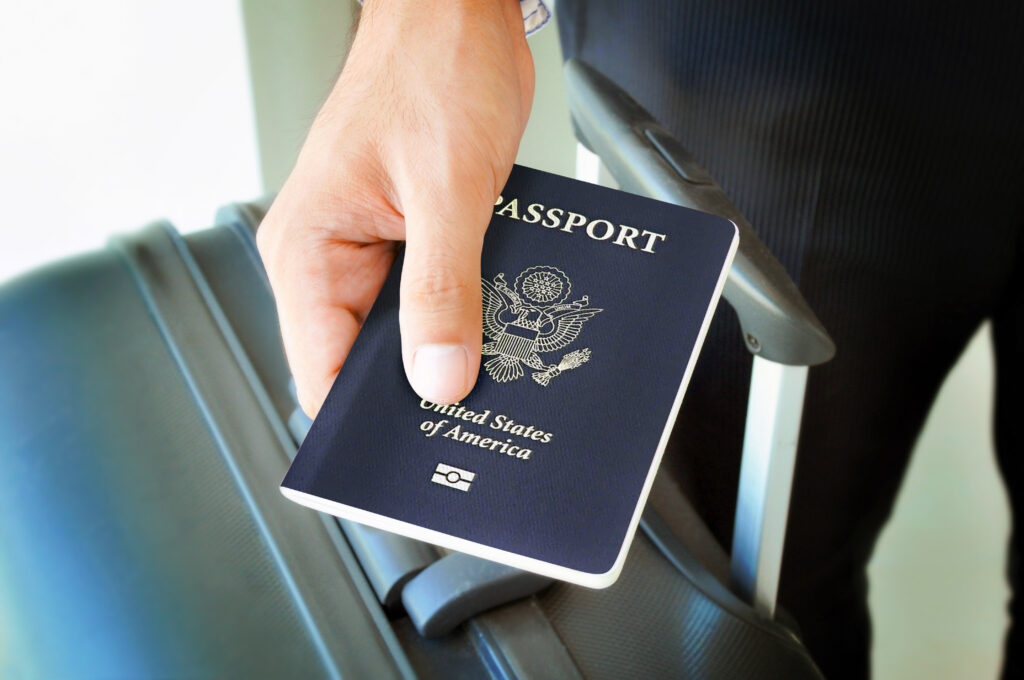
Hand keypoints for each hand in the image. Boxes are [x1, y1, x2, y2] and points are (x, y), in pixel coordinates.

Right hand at [257, 0, 533, 415]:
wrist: (458, 13)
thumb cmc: (434, 68)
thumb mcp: (446, 188)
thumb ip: (442, 290)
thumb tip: (438, 378)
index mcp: (308, 248)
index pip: (321, 372)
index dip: (365, 423)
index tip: (414, 457)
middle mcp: (329, 255)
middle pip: (364, 360)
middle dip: (417, 389)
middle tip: (474, 418)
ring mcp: (370, 249)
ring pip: (404, 332)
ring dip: (446, 350)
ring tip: (495, 371)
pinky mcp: (409, 237)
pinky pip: (432, 296)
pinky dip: (464, 314)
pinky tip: (499, 325)